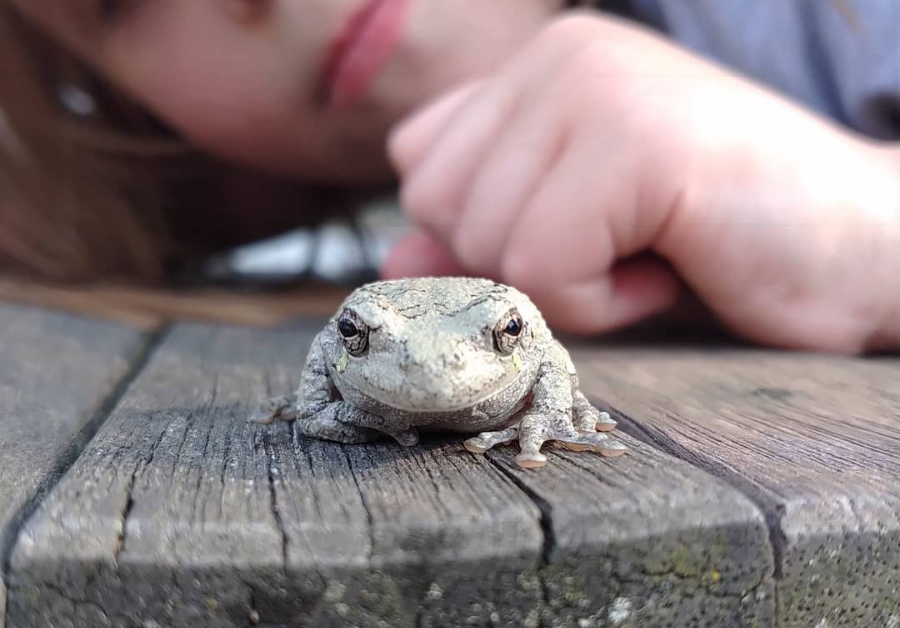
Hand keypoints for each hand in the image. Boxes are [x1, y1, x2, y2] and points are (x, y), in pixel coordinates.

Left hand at [385, 12, 899, 352]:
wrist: (864, 248)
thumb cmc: (717, 243)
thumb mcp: (572, 242)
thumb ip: (476, 238)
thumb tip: (392, 256)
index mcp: (539, 69)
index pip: (421, 165)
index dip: (484, 231)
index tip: (578, 235)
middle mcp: (559, 58)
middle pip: (436, 206)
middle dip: (521, 262)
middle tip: (622, 247)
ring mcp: (596, 88)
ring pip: (483, 239)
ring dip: (569, 284)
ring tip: (654, 251)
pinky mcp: (635, 141)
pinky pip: (542, 264)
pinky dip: (603, 300)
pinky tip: (672, 265)